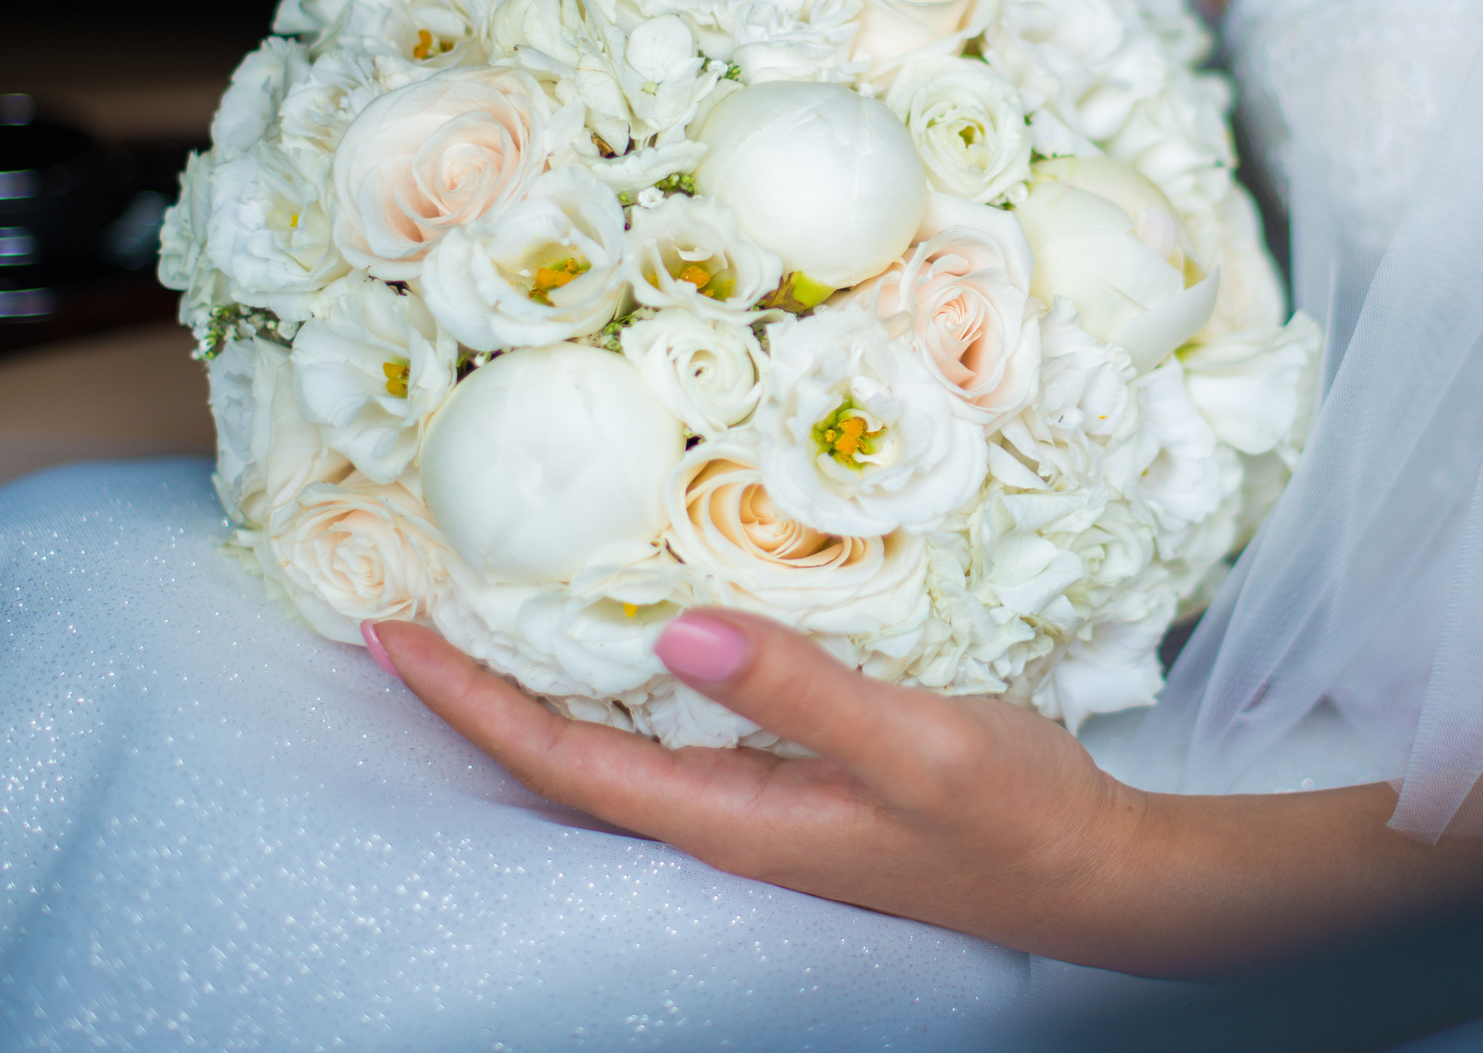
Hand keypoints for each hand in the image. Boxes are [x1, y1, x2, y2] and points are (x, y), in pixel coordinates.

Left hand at [366, 611, 1154, 963]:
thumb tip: (674, 634)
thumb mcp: (915, 744)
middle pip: (562, 762)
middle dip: (474, 697)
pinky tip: (623, 635)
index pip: (562, 763)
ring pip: (612, 749)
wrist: (1093, 870)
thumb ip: (799, 692)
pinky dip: (618, 682)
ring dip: (536, 687)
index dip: (468, 704)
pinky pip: (672, 733)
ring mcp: (758, 804)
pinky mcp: (795, 780)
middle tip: (402, 613)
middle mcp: (725, 819)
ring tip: (478, 616)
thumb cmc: (1011, 815)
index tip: (389, 636)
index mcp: (732, 819)